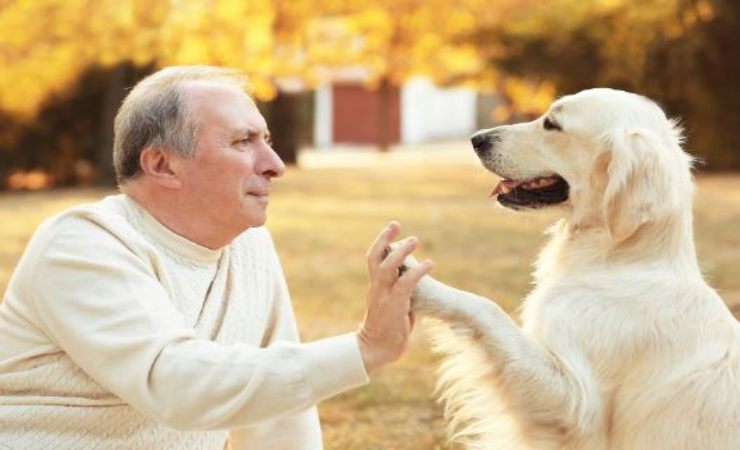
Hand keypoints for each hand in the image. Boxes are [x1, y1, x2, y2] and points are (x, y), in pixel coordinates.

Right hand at [357, 222, 432, 373]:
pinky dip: (418, 272)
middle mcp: (377, 288)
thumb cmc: (388, 329)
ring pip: (387, 268)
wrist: (376, 350)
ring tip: (415, 239)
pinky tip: (430, 263)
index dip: (381, 242)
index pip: (373, 259)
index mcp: (375, 287)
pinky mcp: (395, 306)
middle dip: (384, 239)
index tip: (392, 229)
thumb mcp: (393, 304)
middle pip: (375, 257)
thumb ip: (400, 290)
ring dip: (401, 252)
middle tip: (396, 224)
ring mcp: (384, 297)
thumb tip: (412, 280)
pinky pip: (405, 284)